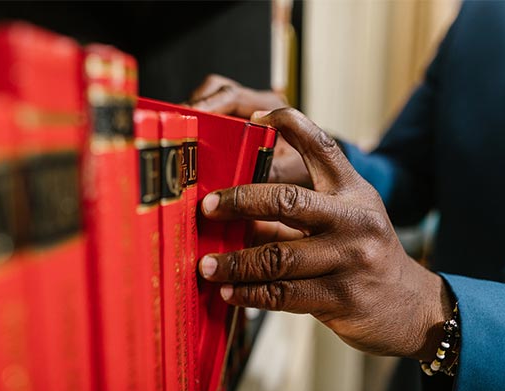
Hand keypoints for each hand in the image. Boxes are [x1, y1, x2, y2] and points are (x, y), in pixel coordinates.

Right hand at [188, 75, 310, 186]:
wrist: (324, 172)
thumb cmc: (313, 167)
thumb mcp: (291, 171)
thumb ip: (268, 175)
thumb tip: (240, 184)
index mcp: (272, 105)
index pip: (232, 95)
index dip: (208, 105)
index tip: (191, 117)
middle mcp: (258, 104)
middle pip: (217, 91)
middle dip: (196, 106)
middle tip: (181, 126)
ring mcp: (248, 114)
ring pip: (213, 103)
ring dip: (198, 117)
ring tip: (184, 136)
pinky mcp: (240, 127)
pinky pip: (216, 120)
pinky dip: (203, 128)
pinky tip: (194, 145)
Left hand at [198, 108, 452, 359]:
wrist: (409, 305)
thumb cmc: (364, 254)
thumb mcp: (345, 219)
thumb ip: (297, 212)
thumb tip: (236, 215)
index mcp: (353, 192)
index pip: (323, 147)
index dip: (290, 125)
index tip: (255, 118)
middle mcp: (353, 219)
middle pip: (287, 200)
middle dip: (240, 201)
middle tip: (207, 207)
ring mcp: (350, 259)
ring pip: (278, 256)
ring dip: (236, 262)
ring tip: (206, 265)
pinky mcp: (342, 297)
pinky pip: (284, 294)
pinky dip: (250, 294)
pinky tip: (229, 292)